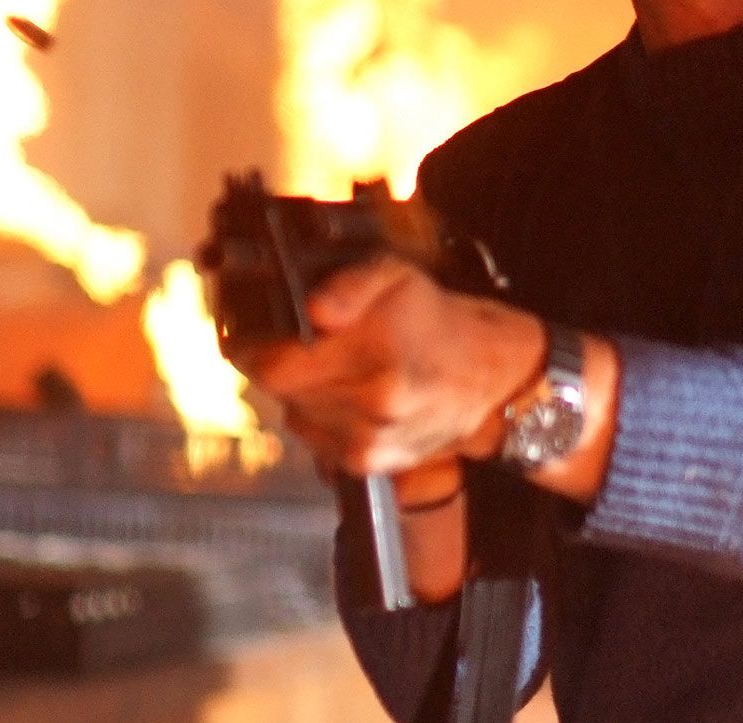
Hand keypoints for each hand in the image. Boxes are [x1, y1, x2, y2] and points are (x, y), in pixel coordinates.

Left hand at [247, 254, 544, 475]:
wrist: (487, 376)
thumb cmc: (436, 322)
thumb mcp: (396, 276)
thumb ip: (348, 286)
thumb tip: (312, 311)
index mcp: (376, 360)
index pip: (271, 366)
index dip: (255, 346)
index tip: (264, 332)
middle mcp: (371, 409)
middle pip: (281, 390)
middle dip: (286, 363)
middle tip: (314, 343)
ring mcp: (368, 443)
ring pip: (296, 414)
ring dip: (306, 391)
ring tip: (344, 367)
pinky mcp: (368, 466)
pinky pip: (316, 438)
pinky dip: (324, 416)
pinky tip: (354, 396)